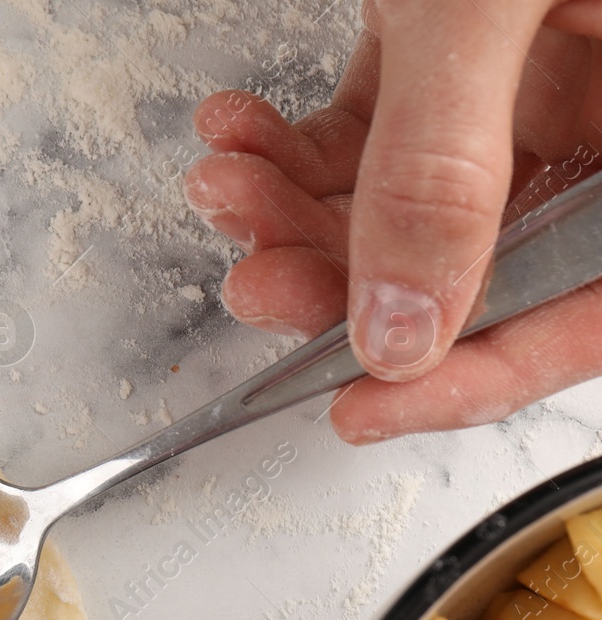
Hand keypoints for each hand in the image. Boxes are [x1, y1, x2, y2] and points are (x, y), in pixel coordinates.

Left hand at [184, 1, 601, 442]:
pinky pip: (369, 142)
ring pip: (400, 216)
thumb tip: (397, 321)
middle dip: (340, 289)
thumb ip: (442, 163)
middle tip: (259, 281)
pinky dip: (291, 153)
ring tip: (226, 187)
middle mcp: (592, 128)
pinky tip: (240, 134)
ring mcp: (526, 98)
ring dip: (291, 218)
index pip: (580, 317)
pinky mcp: (454, 60)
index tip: (359, 408)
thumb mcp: (488, 7)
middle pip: (473, 275)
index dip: (471, 381)